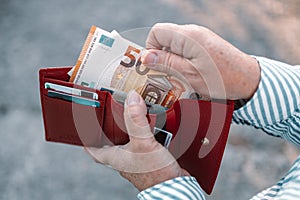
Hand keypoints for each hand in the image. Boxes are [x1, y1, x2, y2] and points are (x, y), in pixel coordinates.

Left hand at [85, 90, 188, 190]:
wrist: (173, 187)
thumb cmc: (154, 173)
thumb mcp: (142, 142)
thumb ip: (136, 119)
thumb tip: (132, 98)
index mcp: (113, 156)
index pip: (91, 146)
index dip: (86, 135)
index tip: (85, 123)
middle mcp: (122, 158)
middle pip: (110, 141)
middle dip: (111, 127)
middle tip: (111, 113)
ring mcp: (135, 159)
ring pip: (128, 140)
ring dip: (130, 128)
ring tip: (133, 114)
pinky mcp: (148, 158)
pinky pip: (143, 142)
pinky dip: (146, 133)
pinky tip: (153, 126)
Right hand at [142, 23, 259, 99]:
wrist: (248, 79)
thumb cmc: (221, 78)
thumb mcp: (189, 74)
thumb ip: (166, 63)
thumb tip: (145, 57)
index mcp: (187, 36)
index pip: (157, 32)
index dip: (150, 48)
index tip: (153, 66)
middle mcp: (193, 32)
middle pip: (165, 38)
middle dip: (160, 57)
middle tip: (164, 76)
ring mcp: (200, 38)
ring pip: (174, 45)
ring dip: (171, 61)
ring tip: (178, 78)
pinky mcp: (205, 45)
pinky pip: (185, 50)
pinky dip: (181, 61)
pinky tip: (188, 75)